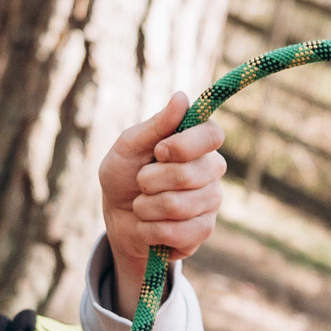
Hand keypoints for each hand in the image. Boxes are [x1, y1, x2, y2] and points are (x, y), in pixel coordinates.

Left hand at [98, 95, 225, 307]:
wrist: (117, 217)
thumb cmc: (124, 174)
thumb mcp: (129, 146)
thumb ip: (156, 125)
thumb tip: (182, 97)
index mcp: (198, 141)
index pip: (213, 135)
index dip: (184, 145)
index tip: (158, 151)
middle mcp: (211, 169)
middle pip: (189, 174)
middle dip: (150, 181)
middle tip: (141, 182)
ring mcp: (211, 201)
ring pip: (179, 206)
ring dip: (146, 208)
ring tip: (142, 205)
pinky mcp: (203, 230)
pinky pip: (179, 232)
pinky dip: (151, 230)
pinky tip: (149, 226)